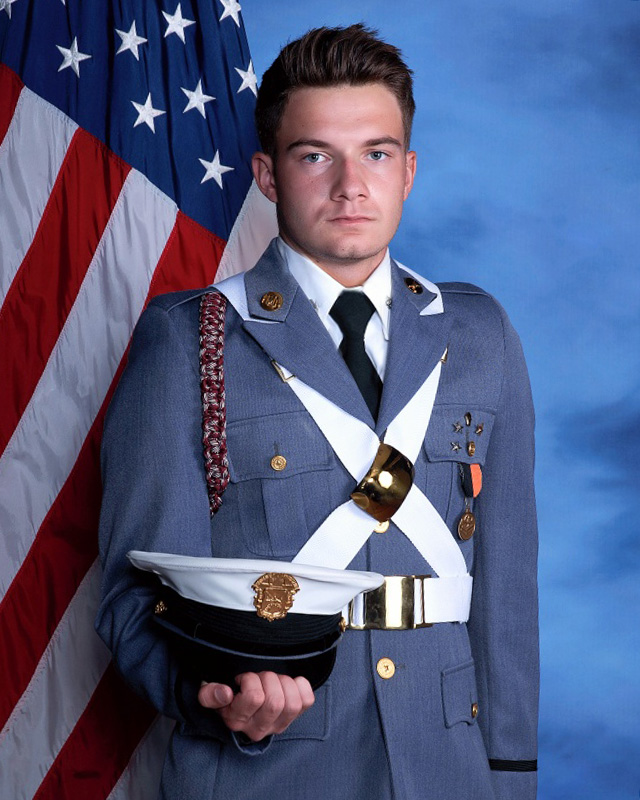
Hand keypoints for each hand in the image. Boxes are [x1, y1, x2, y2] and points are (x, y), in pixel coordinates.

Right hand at [198, 672, 314, 741]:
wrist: (238, 702)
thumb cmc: (224, 694)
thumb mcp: (209, 693)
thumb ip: (210, 694)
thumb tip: (225, 693)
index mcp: (237, 720)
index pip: (254, 698)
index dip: (250, 680)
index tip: (242, 679)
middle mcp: (258, 728)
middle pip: (275, 702)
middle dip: (268, 679)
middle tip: (260, 677)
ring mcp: (278, 725)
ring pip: (292, 703)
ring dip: (284, 683)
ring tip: (273, 680)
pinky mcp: (293, 718)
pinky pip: (306, 701)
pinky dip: (300, 686)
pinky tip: (288, 683)